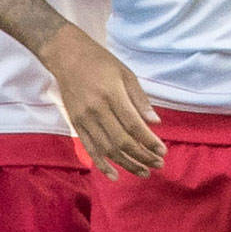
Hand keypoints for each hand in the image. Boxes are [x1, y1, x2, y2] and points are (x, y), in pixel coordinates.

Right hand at [39, 24, 164, 179]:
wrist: (67, 57)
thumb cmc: (102, 63)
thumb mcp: (127, 75)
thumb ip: (140, 100)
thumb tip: (155, 123)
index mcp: (112, 95)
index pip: (133, 125)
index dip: (149, 142)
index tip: (162, 151)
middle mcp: (96, 110)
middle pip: (121, 141)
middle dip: (142, 156)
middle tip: (158, 165)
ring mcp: (83, 119)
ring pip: (106, 149)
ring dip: (126, 163)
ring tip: (144, 172)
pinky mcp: (75, 123)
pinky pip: (89, 148)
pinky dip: (102, 164)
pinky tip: (114, 175)